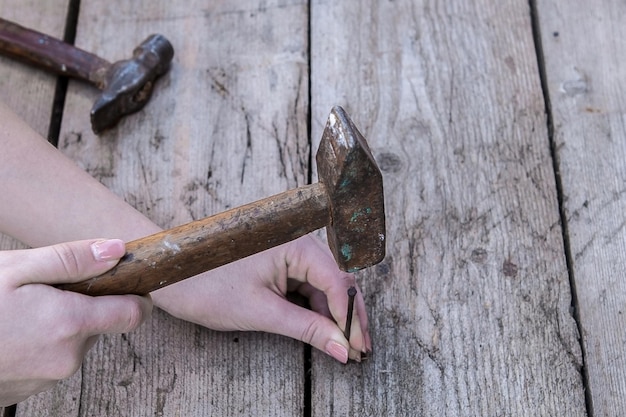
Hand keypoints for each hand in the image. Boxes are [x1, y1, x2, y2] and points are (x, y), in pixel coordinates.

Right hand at [0, 239, 151, 405]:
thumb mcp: (17, 269)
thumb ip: (73, 259)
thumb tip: (119, 251)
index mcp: (70, 325)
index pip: (134, 314)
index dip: (136, 294)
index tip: (127, 281)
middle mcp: (66, 359)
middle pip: (101, 325)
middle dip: (84, 304)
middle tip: (46, 289)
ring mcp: (47, 379)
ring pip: (75, 341)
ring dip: (60, 323)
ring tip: (20, 310)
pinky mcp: (28, 390)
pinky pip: (52, 359)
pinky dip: (42, 342)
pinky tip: (12, 330)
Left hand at [152, 235, 370, 362]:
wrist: (171, 277)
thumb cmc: (208, 287)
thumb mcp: (262, 312)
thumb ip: (307, 329)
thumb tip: (341, 347)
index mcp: (295, 244)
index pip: (337, 281)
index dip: (350, 318)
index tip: (358, 347)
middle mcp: (297, 242)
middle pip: (337, 281)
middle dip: (348, 317)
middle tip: (359, 349)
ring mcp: (289, 252)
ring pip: (324, 286)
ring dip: (334, 315)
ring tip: (344, 346)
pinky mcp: (280, 263)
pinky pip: (307, 286)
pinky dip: (316, 309)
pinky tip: (323, 330)